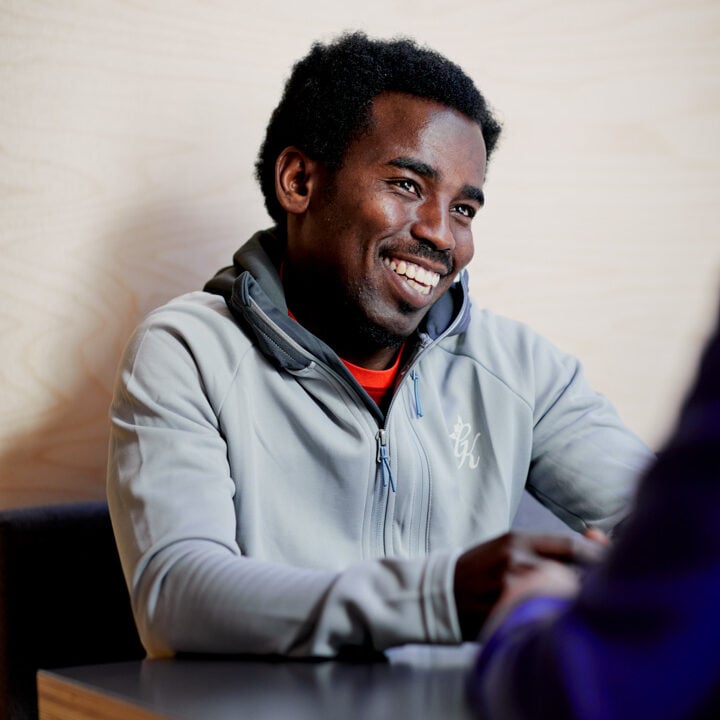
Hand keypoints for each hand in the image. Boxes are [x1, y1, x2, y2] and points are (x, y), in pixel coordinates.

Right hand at [453, 531, 605, 639]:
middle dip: (593, 585)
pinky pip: (543, 615)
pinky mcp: (505, 610)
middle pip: (572, 572)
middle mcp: (516, 559)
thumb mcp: (506, 549)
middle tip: (608, 595)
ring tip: (584, 612)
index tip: (615, 567)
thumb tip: (595, 540)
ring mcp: (511, 585)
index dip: (599, 558)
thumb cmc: (479, 572)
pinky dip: (556, 620)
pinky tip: (559, 624)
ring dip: (576, 604)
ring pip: (561, 595)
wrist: (439, 595)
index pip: (571, 546)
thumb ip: (544, 549)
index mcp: (517, 540)